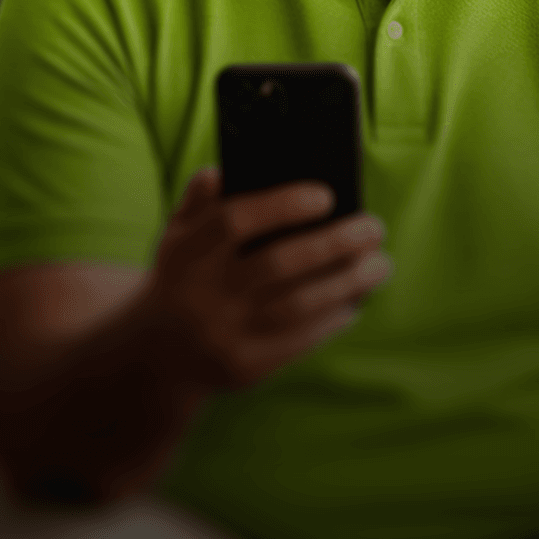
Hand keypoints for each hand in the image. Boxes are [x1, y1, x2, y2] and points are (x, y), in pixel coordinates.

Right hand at [147, 168, 390, 392]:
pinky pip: (299, 342)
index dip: (282, 205)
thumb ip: (202, 197)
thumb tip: (230, 170)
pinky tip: (356, 300)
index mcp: (187, 253)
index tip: (326, 195)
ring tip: (380, 264)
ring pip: (296, 306)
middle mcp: (203, 295)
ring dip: (346, 284)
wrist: (158, 351)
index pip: (234, 222)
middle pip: (276, 265)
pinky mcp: (245, 369)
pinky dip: (332, 318)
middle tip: (373, 226)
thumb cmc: (186, 273)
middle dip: (332, 244)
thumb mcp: (179, 232)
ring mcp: (224, 336)